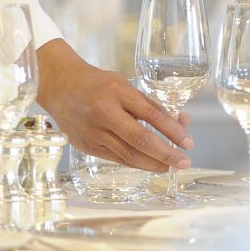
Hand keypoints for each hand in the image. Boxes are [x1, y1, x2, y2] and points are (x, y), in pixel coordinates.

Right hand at [36, 39, 193, 173]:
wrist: (61, 87)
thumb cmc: (98, 83)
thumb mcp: (124, 85)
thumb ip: (148, 104)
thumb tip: (179, 124)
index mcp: (117, 92)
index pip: (152, 115)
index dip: (173, 131)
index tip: (188, 142)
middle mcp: (104, 113)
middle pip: (140, 140)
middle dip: (166, 154)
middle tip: (184, 162)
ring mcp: (93, 132)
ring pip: (129, 155)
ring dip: (153, 164)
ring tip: (170, 166)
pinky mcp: (87, 146)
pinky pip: (117, 159)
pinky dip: (136, 163)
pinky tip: (149, 164)